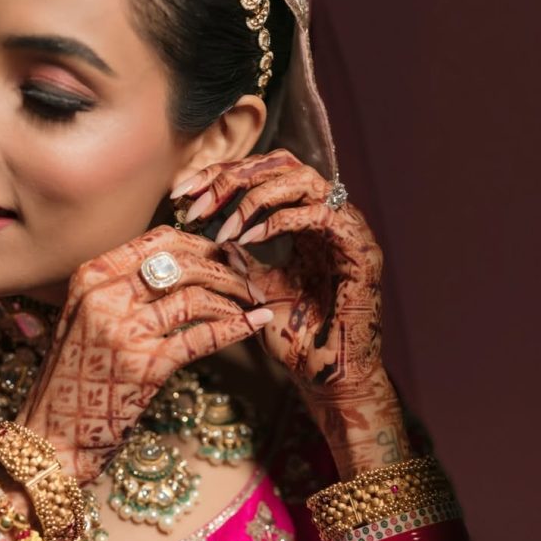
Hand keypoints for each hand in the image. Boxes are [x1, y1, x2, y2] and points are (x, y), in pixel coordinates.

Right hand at [18, 224, 271, 481]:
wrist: (52, 436)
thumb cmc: (74, 379)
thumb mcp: (85, 319)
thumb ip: (121, 290)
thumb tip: (183, 267)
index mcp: (91, 277)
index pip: (159, 240)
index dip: (202, 243)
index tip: (227, 254)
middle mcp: (104, 296)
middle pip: (182, 263)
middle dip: (226, 268)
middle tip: (250, 280)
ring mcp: (122, 330)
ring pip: (195, 296)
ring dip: (234, 298)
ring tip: (254, 303)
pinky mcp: (143, 366)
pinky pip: (200, 337)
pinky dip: (234, 328)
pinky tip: (255, 324)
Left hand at [171, 150, 392, 456]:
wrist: (328, 378)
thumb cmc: (296, 338)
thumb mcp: (255, 290)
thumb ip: (237, 261)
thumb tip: (208, 236)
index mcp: (306, 220)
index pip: (262, 174)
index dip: (220, 175)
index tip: (179, 193)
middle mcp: (330, 216)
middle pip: (281, 162)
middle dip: (232, 176)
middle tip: (194, 201)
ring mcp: (349, 229)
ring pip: (302, 178)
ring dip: (254, 197)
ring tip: (222, 228)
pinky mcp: (361, 249)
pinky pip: (320, 215)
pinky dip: (280, 221)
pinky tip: (248, 239)